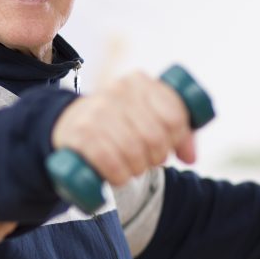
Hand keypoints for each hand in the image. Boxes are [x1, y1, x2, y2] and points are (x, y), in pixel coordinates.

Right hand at [51, 71, 195, 185]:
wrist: (68, 124)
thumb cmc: (117, 122)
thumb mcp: (146, 115)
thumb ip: (176, 130)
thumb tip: (191, 157)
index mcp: (138, 81)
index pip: (174, 117)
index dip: (176, 140)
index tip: (167, 147)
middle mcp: (117, 91)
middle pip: (155, 137)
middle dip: (156, 158)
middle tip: (147, 162)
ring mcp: (96, 111)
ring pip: (133, 150)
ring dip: (136, 169)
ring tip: (132, 169)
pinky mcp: (80, 133)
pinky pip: (108, 160)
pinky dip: (118, 175)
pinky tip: (118, 177)